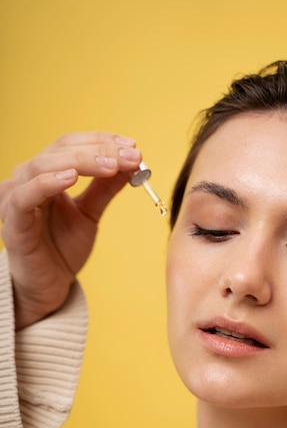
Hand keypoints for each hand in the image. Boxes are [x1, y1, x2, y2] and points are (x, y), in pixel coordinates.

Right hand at [0, 132, 141, 328]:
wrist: (49, 286)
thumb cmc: (62, 248)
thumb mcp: (91, 213)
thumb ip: (105, 188)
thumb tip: (131, 163)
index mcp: (45, 173)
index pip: (71, 144)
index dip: (102, 141)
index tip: (134, 147)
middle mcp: (26, 179)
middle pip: (61, 150)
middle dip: (100, 150)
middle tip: (131, 156)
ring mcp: (15, 198)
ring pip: (43, 165)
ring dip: (82, 161)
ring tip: (111, 165)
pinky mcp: (12, 222)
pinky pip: (25, 196)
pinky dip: (48, 182)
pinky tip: (72, 177)